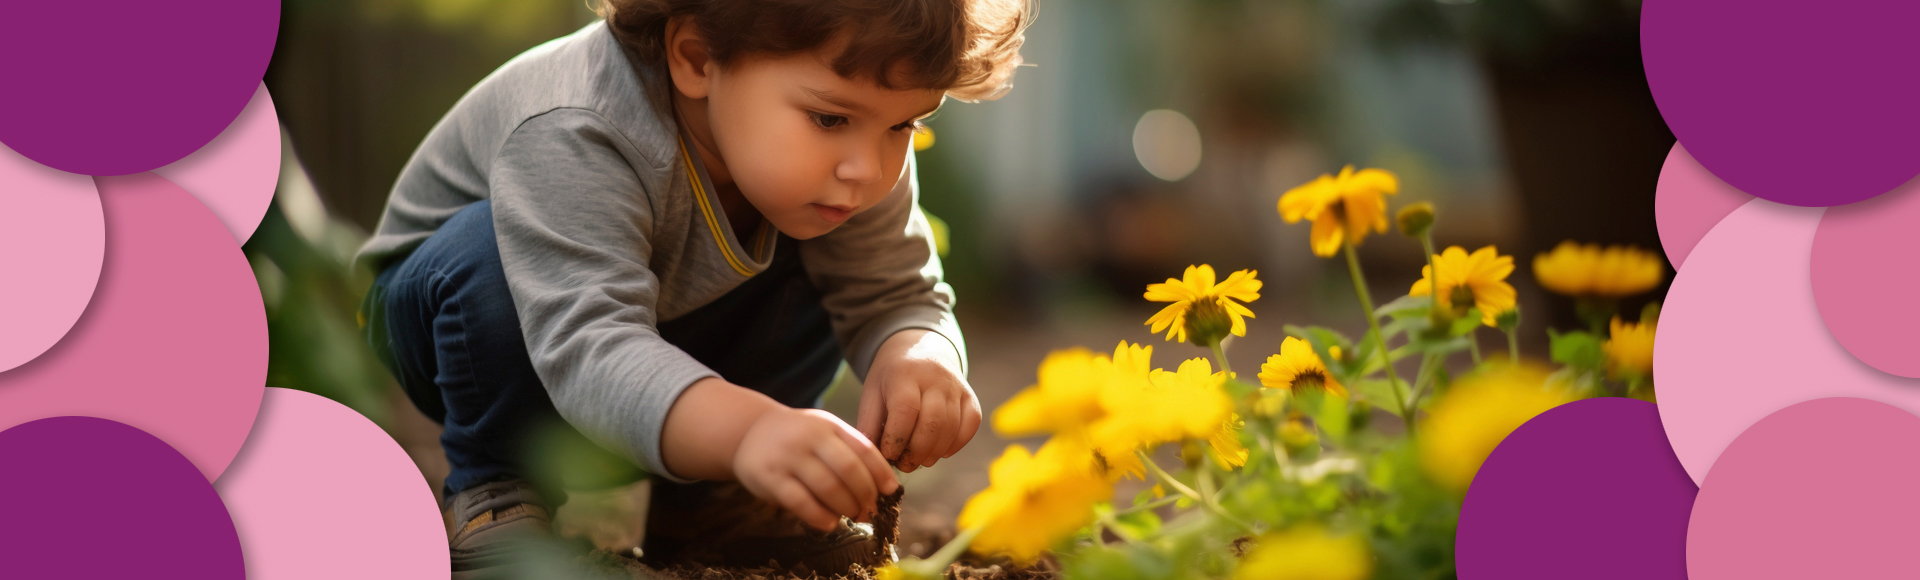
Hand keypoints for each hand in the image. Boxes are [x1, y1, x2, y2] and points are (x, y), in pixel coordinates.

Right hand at [733, 408, 899, 530]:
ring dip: (845, 507)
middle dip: (865, 494)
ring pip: (827, 487)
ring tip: (851, 516)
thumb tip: (883, 486)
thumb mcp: (823, 432)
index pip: (864, 448)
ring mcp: (787, 456)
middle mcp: (809, 436)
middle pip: (848, 469)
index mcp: (829, 425)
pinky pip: (800, 502)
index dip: (881, 473)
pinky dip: (820, 517)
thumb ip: (849, 451)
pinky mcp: (768, 477)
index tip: (891, 491)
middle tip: (870, 510)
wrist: (749, 432)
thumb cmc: (796, 437)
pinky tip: (830, 523)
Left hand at [858, 329, 979, 471]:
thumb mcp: (871, 395)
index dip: (896, 439)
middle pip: (932, 422)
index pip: (905, 410)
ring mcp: (956, 386)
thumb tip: (873, 460)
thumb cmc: (890, 380)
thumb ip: (869, 426)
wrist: (917, 351)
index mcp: (905, 374)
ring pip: (951, 428)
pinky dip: (956, 445)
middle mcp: (935, 377)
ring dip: (935, 453)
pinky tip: (940, 451)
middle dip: (917, 452)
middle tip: (904, 464)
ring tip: (919, 460)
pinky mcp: (970, 396)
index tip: (888, 454)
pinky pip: (970, 425)